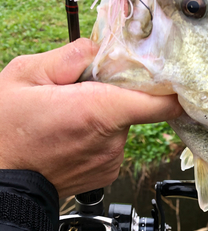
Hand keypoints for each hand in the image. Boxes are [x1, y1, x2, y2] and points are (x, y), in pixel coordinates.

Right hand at [0, 38, 181, 197]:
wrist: (4, 182)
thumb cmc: (7, 132)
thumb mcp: (25, 76)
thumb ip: (68, 57)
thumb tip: (98, 48)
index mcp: (97, 111)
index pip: (160, 101)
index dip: (168, 86)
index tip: (165, 74)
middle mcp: (111, 140)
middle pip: (135, 105)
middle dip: (115, 92)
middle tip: (82, 90)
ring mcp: (111, 160)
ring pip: (121, 124)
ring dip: (104, 115)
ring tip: (69, 118)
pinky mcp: (108, 173)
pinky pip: (113, 144)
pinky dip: (99, 136)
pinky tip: (72, 136)